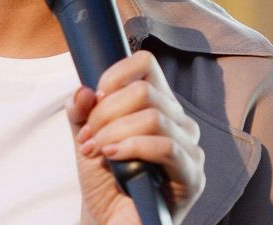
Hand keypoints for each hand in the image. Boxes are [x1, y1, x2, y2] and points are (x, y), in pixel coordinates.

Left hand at [66, 51, 204, 224]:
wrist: (110, 221)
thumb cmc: (105, 182)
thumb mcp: (86, 139)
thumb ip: (81, 113)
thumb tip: (82, 90)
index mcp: (159, 106)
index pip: (146, 65)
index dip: (115, 75)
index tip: (93, 100)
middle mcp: (180, 123)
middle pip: (144, 91)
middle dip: (105, 112)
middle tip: (88, 138)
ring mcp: (190, 150)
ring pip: (154, 117)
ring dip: (114, 132)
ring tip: (96, 151)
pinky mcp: (191, 177)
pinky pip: (166, 147)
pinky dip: (132, 147)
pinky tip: (113, 157)